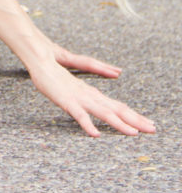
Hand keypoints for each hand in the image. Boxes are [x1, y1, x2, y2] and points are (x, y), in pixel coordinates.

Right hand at [28, 52, 155, 136]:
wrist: (40, 59)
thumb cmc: (54, 73)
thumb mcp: (73, 86)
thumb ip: (86, 93)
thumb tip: (95, 97)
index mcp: (92, 93)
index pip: (118, 105)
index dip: (134, 115)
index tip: (148, 123)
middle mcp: (90, 95)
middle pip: (117, 108)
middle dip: (135, 120)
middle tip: (152, 129)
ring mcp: (79, 97)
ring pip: (103, 112)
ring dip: (119, 123)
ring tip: (133, 133)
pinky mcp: (66, 100)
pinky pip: (79, 114)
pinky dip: (88, 124)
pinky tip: (95, 133)